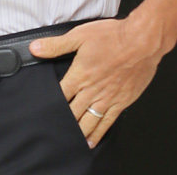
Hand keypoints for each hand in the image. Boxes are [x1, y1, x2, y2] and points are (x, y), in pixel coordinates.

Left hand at [29, 14, 165, 146]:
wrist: (141, 42)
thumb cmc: (113, 36)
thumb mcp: (79, 35)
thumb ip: (56, 45)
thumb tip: (35, 48)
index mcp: (80, 74)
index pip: (60, 95)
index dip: (51, 104)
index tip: (44, 111)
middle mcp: (92, 90)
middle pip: (72, 112)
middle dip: (63, 121)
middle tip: (54, 129)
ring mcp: (107, 98)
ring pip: (87, 122)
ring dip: (78, 132)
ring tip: (69, 140)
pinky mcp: (121, 102)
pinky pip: (107, 123)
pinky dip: (98, 134)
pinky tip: (91, 141)